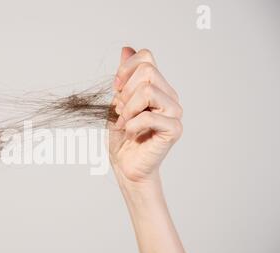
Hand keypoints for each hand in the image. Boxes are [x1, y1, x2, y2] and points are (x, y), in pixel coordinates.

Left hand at [108, 47, 182, 184]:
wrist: (126, 164)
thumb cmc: (122, 136)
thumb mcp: (118, 101)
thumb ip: (124, 77)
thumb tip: (126, 49)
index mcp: (158, 86)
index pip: (146, 58)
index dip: (125, 70)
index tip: (116, 89)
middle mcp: (170, 96)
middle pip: (147, 71)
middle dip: (125, 92)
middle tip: (121, 112)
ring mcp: (174, 112)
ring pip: (148, 90)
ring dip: (128, 109)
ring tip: (126, 123)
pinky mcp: (174, 129)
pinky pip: (148, 116)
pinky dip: (131, 125)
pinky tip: (132, 134)